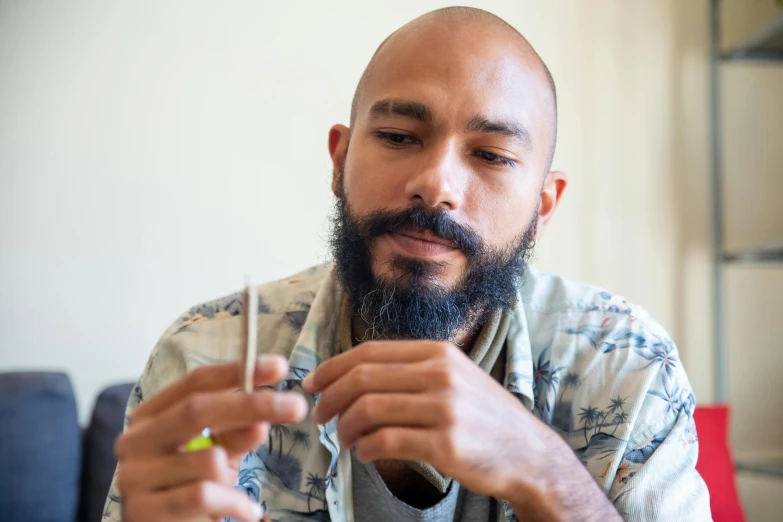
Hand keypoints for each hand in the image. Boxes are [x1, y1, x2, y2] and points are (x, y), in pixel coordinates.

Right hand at [114, 355, 307, 521]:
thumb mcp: (219, 453)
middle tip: (295, 406)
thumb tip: (261, 422)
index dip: (237, 371)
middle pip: (196, 409)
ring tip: (232, 489)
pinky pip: (204, 495)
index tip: (278, 366)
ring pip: (206, 460)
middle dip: (251, 405)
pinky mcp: (142, 510)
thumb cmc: (190, 485)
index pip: (195, 382)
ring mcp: (133, 475)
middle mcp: (135, 440)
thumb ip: (237, 433)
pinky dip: (235, 503)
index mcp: (151, 415)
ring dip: (232, 475)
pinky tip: (247, 512)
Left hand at [301, 341, 565, 503]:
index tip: (313, 383)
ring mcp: (444, 408)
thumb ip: (412, 369)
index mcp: (437, 352)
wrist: (528, 453)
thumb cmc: (483, 416)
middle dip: (330, 398)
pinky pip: (386, 442)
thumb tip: (355, 374)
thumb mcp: (455, 376)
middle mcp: (440, 374)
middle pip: (362, 378)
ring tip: (343, 440)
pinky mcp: (445, 443)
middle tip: (319, 416)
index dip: (332, 367)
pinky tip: (365, 453)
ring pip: (368, 410)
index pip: (369, 352)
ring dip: (344, 427)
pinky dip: (365, 449)